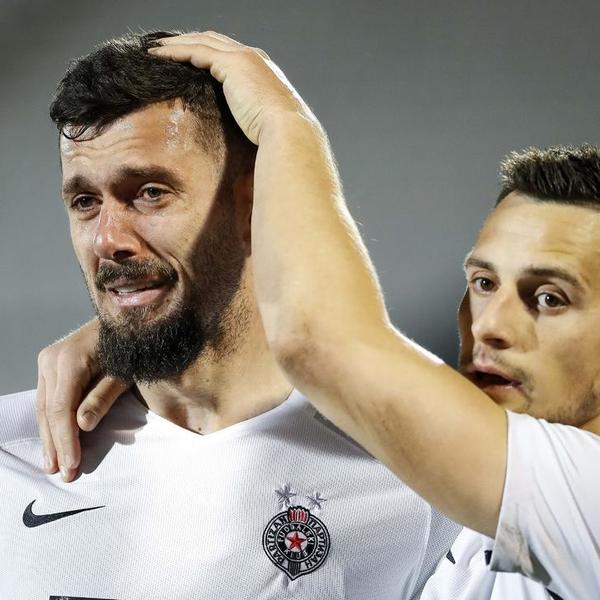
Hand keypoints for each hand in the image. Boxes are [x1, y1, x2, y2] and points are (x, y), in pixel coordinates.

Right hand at [36, 319, 126, 480]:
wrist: (126, 321)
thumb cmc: (129, 347)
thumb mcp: (122, 374)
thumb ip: (102, 397)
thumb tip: (82, 425)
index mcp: (69, 360)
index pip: (61, 409)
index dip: (66, 439)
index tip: (72, 464)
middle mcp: (51, 360)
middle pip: (48, 411)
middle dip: (56, 444)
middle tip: (63, 473)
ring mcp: (48, 361)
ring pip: (43, 407)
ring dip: (49, 437)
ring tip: (53, 465)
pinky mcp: (50, 365)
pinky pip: (47, 398)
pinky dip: (51, 421)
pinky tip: (54, 441)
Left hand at [148, 31, 316, 143]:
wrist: (288, 131)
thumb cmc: (279, 136)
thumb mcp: (264, 121)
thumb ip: (253, 116)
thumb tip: (243, 132)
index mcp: (262, 69)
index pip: (228, 52)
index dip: (205, 50)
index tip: (187, 56)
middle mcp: (253, 57)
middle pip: (212, 40)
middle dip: (188, 40)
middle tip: (165, 46)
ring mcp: (243, 58)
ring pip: (201, 41)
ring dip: (176, 43)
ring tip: (155, 49)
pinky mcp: (232, 64)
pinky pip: (196, 51)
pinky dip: (176, 51)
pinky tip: (159, 56)